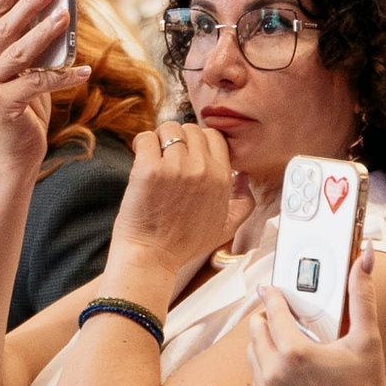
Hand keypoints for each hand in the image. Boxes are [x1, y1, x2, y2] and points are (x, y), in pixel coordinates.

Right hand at [0, 0, 88, 171]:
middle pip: (3, 29)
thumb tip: (52, 11)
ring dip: (45, 32)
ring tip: (65, 15)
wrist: (14, 156)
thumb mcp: (23, 73)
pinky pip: (38, 83)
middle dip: (28, 4)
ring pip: (20, 53)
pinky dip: (64, 76)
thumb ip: (27, 47)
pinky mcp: (2, 106)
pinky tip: (85, 70)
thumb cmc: (24, 110)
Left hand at [110, 124, 250, 284]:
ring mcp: (176, 168)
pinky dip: (142, 144)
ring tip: (153, 157)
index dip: (198, 142)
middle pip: (191, 129)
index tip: (186, 154)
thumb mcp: (226, 227)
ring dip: (159, 140)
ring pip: (168, 129)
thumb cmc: (184, 244)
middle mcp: (202, 170)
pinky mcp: (149, 169)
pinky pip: (146, 138)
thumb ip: (244, 202)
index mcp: (221, 178)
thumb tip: (244, 177)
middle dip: (177, 139)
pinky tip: (141, 158)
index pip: (214, 136)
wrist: (152, 257)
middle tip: (167, 157)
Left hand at [244, 246, 385, 385]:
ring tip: (282, 341)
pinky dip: (267, 373)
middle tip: (277, 314)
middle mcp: (274, 373)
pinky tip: (285, 372)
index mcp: (295, 351)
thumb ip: (362, 295)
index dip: (273, 297)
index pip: (273, 311)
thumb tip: (366, 255)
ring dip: (263, 345)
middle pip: (255, 332)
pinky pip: (258, 384)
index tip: (272, 289)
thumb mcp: (367, 340)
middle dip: (265, 319)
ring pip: (252, 357)